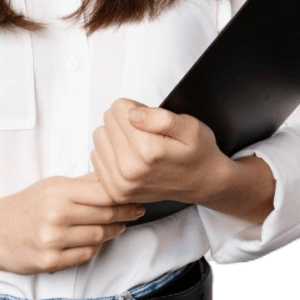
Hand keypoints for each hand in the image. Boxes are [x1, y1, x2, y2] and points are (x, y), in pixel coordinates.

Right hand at [0, 173, 145, 275]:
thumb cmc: (25, 206)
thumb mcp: (52, 186)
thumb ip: (83, 184)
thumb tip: (113, 176)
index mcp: (58, 191)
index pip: (103, 194)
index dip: (124, 198)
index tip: (136, 199)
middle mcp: (55, 215)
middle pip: (104, 216)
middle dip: (123, 215)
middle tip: (135, 212)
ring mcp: (52, 240)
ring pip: (98, 237)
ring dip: (111, 232)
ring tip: (117, 226)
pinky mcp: (50, 262)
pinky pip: (85, 255)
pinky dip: (94, 248)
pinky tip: (94, 241)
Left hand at [91, 98, 232, 206]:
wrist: (203, 183)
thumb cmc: (197, 153)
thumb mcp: (190, 127)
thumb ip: (160, 118)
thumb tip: (131, 114)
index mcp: (148, 150)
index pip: (118, 108)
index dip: (135, 108)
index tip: (149, 118)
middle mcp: (130, 170)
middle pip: (107, 120)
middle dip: (125, 120)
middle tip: (147, 132)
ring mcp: (121, 184)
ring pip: (99, 137)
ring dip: (116, 136)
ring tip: (139, 144)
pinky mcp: (115, 192)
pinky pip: (96, 157)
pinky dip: (111, 153)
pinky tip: (130, 157)